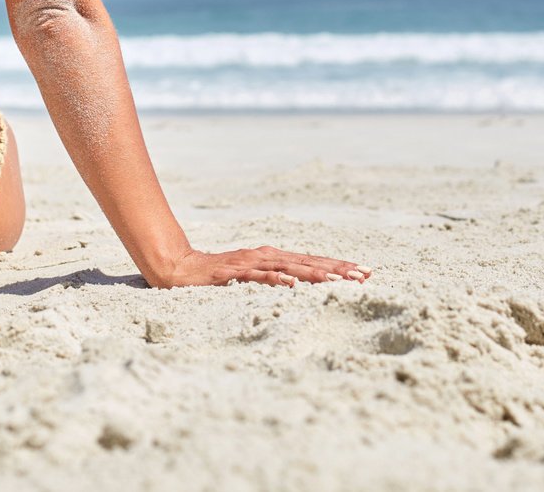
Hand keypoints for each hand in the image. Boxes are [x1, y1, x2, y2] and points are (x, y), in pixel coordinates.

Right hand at [148, 245, 370, 287]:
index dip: (338, 266)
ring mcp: (250, 263)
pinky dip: (276, 278)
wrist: (179, 269)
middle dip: (337, 269)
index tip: (364, 273)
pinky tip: (292, 283)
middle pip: (307, 261)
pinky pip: (258, 276)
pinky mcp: (233, 272)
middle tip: (363, 276)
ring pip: (289, 267)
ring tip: (339, 280)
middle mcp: (265, 255)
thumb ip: (273, 279)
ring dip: (316, 273)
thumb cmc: (217, 276)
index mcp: (272, 257)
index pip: (311, 261)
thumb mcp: (251, 278)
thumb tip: (302, 287)